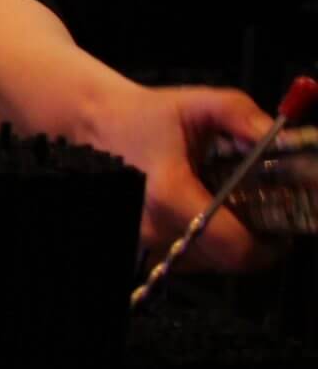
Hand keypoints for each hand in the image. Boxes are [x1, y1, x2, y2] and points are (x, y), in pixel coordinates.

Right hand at [87, 81, 276, 270]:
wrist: (92, 124)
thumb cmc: (143, 117)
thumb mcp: (197, 104)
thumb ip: (241, 115)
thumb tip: (276, 138)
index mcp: (170, 195)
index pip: (233, 246)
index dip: (266, 246)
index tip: (276, 232)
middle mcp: (151, 227)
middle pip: (222, 260)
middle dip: (244, 240)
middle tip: (249, 215)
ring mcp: (139, 241)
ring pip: (201, 263)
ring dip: (218, 244)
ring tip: (216, 212)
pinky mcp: (134, 247)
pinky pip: (178, 262)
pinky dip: (193, 246)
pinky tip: (191, 218)